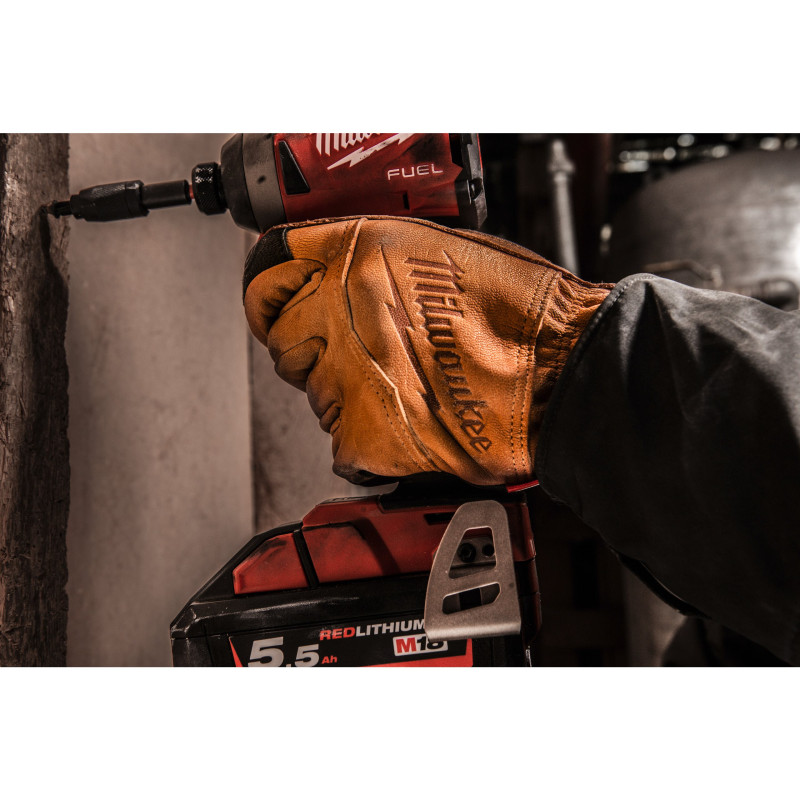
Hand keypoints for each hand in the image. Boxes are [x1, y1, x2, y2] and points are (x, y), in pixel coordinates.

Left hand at [243, 216, 609, 484]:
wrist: (565, 376)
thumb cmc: (525, 314)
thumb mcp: (444, 251)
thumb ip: (377, 260)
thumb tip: (343, 276)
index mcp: (360, 254)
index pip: (268, 273)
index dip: (270, 295)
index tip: (275, 308)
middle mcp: (343, 309)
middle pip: (283, 340)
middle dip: (312, 350)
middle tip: (360, 357)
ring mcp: (349, 375)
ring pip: (314, 395)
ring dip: (348, 395)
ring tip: (408, 390)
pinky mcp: (364, 435)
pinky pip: (342, 443)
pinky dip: (369, 441)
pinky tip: (412, 422)